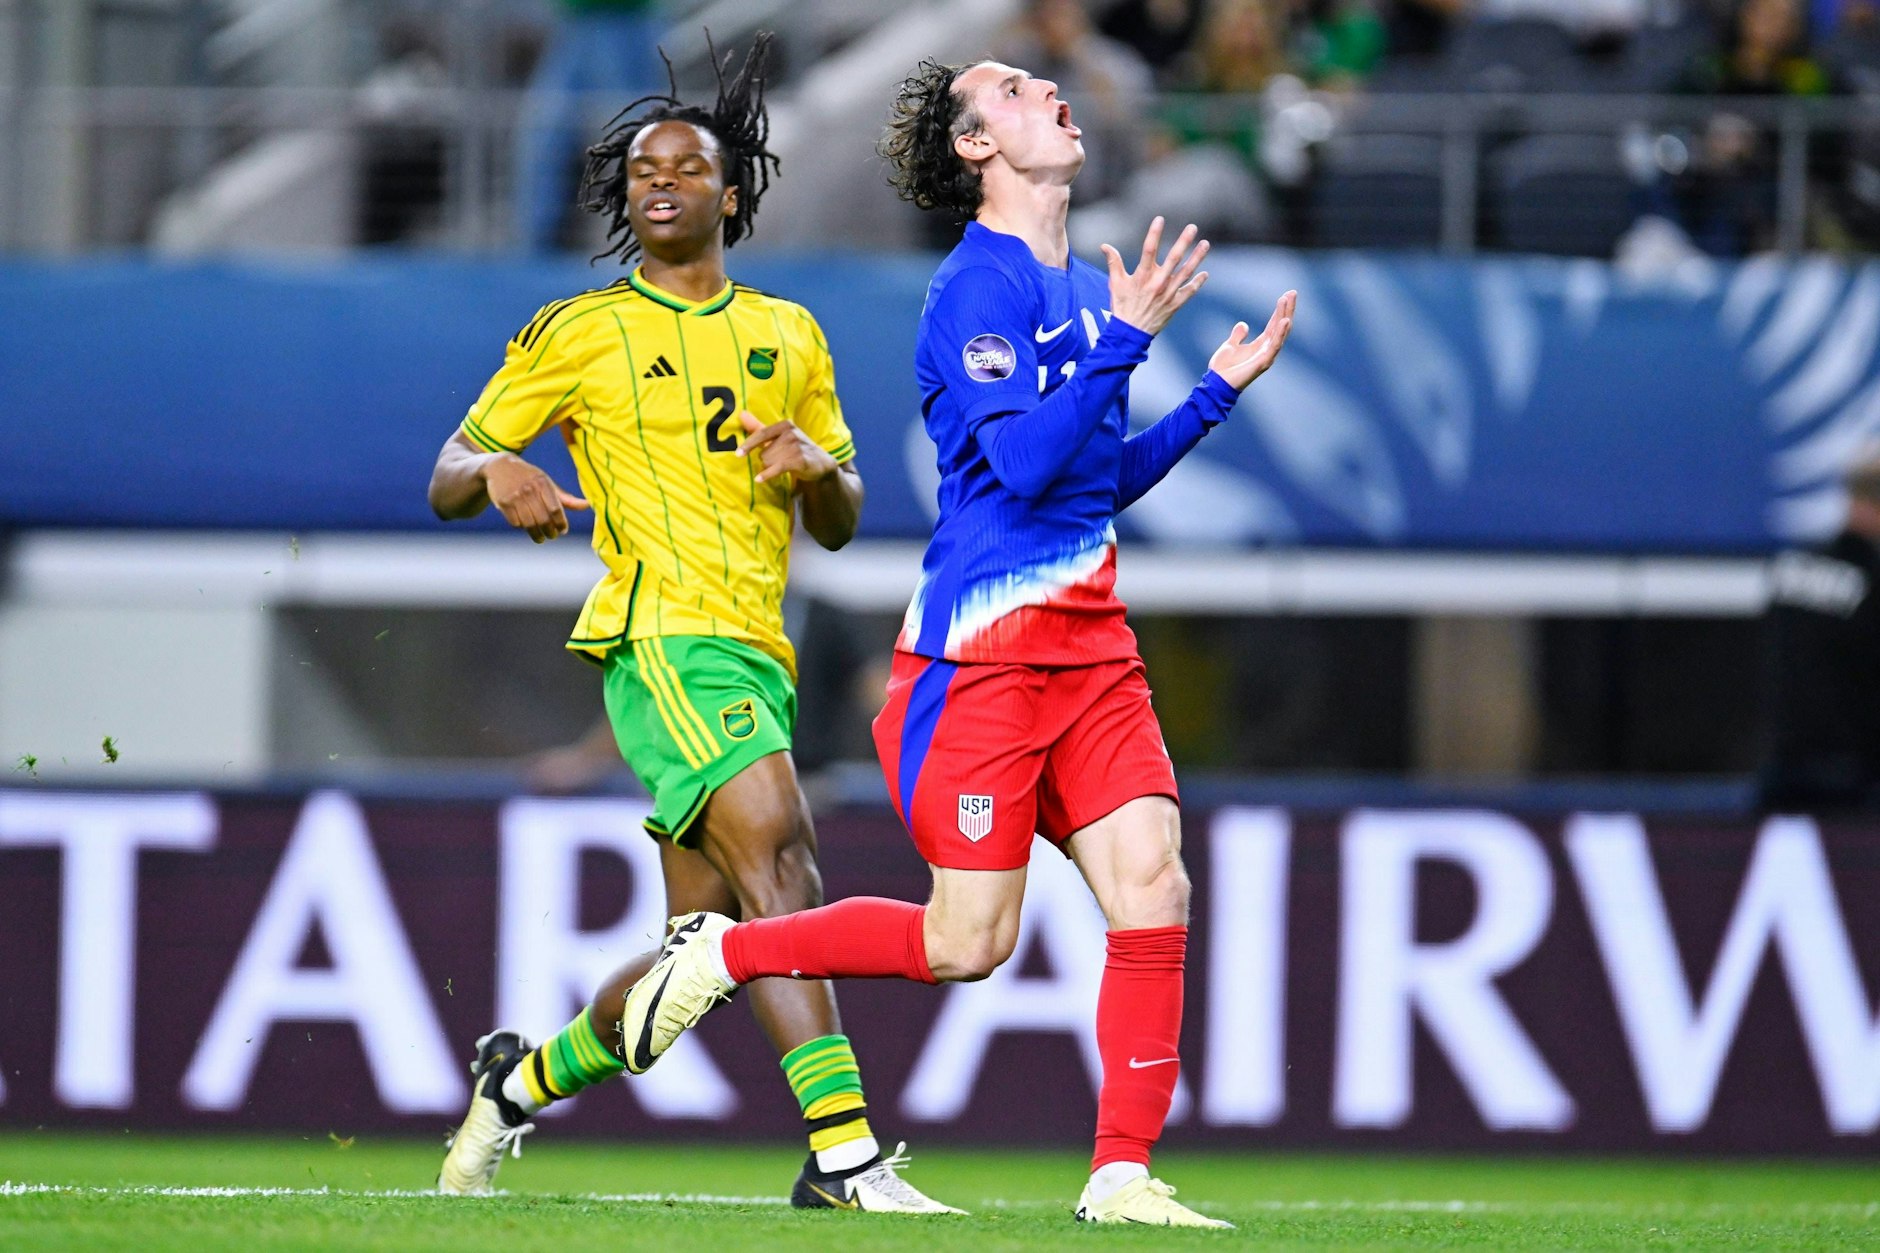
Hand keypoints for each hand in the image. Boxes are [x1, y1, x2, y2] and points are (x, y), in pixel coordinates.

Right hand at [482, 453, 588, 542]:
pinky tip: (525, 526)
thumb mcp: (546, 483)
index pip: (555, 509)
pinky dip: (522, 527)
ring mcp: (515, 496)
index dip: (561, 523)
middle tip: (552, 536)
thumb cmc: (529, 478)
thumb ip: (565, 498)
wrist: (499, 467)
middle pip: (543, 519)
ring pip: (529, 524)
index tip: (563, 530)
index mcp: (543, 483)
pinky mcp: (503, 503)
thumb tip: (587, 506)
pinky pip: (515, 522)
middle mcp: (529, 489)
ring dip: (536, 535)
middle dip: (550, 532)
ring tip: (540, 538)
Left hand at [736, 411, 838, 485]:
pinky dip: (767, 475)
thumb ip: (758, 427)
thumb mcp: (778, 436)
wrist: (820, 463)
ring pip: (769, 461)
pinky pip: (777, 468)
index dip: (748, 445)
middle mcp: (791, 433)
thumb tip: (741, 414)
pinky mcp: (800, 460)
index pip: (761, 434)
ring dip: (770, 468)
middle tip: (779, 461)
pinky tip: (760, 479)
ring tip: (782, 467)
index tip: (738, 454)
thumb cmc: (796, 449)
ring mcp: (797, 446)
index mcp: (785, 425)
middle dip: (766, 460)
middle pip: (764, 452)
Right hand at [1098, 216, 1209, 335]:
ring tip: (1205, 243)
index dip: (1154, 233)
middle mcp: (1158, 283)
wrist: (1130, 333)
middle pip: (1173, 258)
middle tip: (1192, 227)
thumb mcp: (1115, 284)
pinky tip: (1205, 273)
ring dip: (1197, 257)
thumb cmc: (1122, 306)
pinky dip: (1198, 283)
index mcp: (1142, 276)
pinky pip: (1189, 291)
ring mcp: (1168, 294)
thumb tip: (1105, 245)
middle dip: (1183, 241)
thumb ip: (1113, 262)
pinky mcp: (1175, 305)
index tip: (1160, 219)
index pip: (1149, 249)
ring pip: (1186, 272)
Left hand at [1208, 290, 1296, 391]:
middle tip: (1292, 292)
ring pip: (1280, 333)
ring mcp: (1267, 356)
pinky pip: (1275, 346)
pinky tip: (1285, 320)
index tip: (1286, 295)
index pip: (1274, 324)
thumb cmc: (1224, 368)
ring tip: (1289, 300)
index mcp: (1260, 345)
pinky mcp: (1263, 362)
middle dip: (1287, 309)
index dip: (1280, 310)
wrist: (1216, 384)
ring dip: (1286, 315)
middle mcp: (1267, 349)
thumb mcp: (1230, 345)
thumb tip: (1244, 324)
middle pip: (1281, 326)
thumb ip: (1238, 335)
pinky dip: (1281, 333)